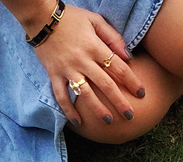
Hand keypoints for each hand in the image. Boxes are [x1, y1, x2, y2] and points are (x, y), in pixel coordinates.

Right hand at [30, 4, 145, 124]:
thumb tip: (128, 56)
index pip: (118, 67)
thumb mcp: (95, 20)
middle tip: (130, 115)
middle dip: (120, 101)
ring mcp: (68, 69)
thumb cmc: (71, 18)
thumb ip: (113, 37)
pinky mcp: (54, 74)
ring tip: (109, 121)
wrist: (41, 16)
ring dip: (98, 109)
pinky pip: (62, 96)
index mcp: (95, 46)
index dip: (132, 81)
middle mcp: (83, 60)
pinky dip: (69, 110)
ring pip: (86, 94)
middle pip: (106, 84)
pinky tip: (79, 123)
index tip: (141, 93)